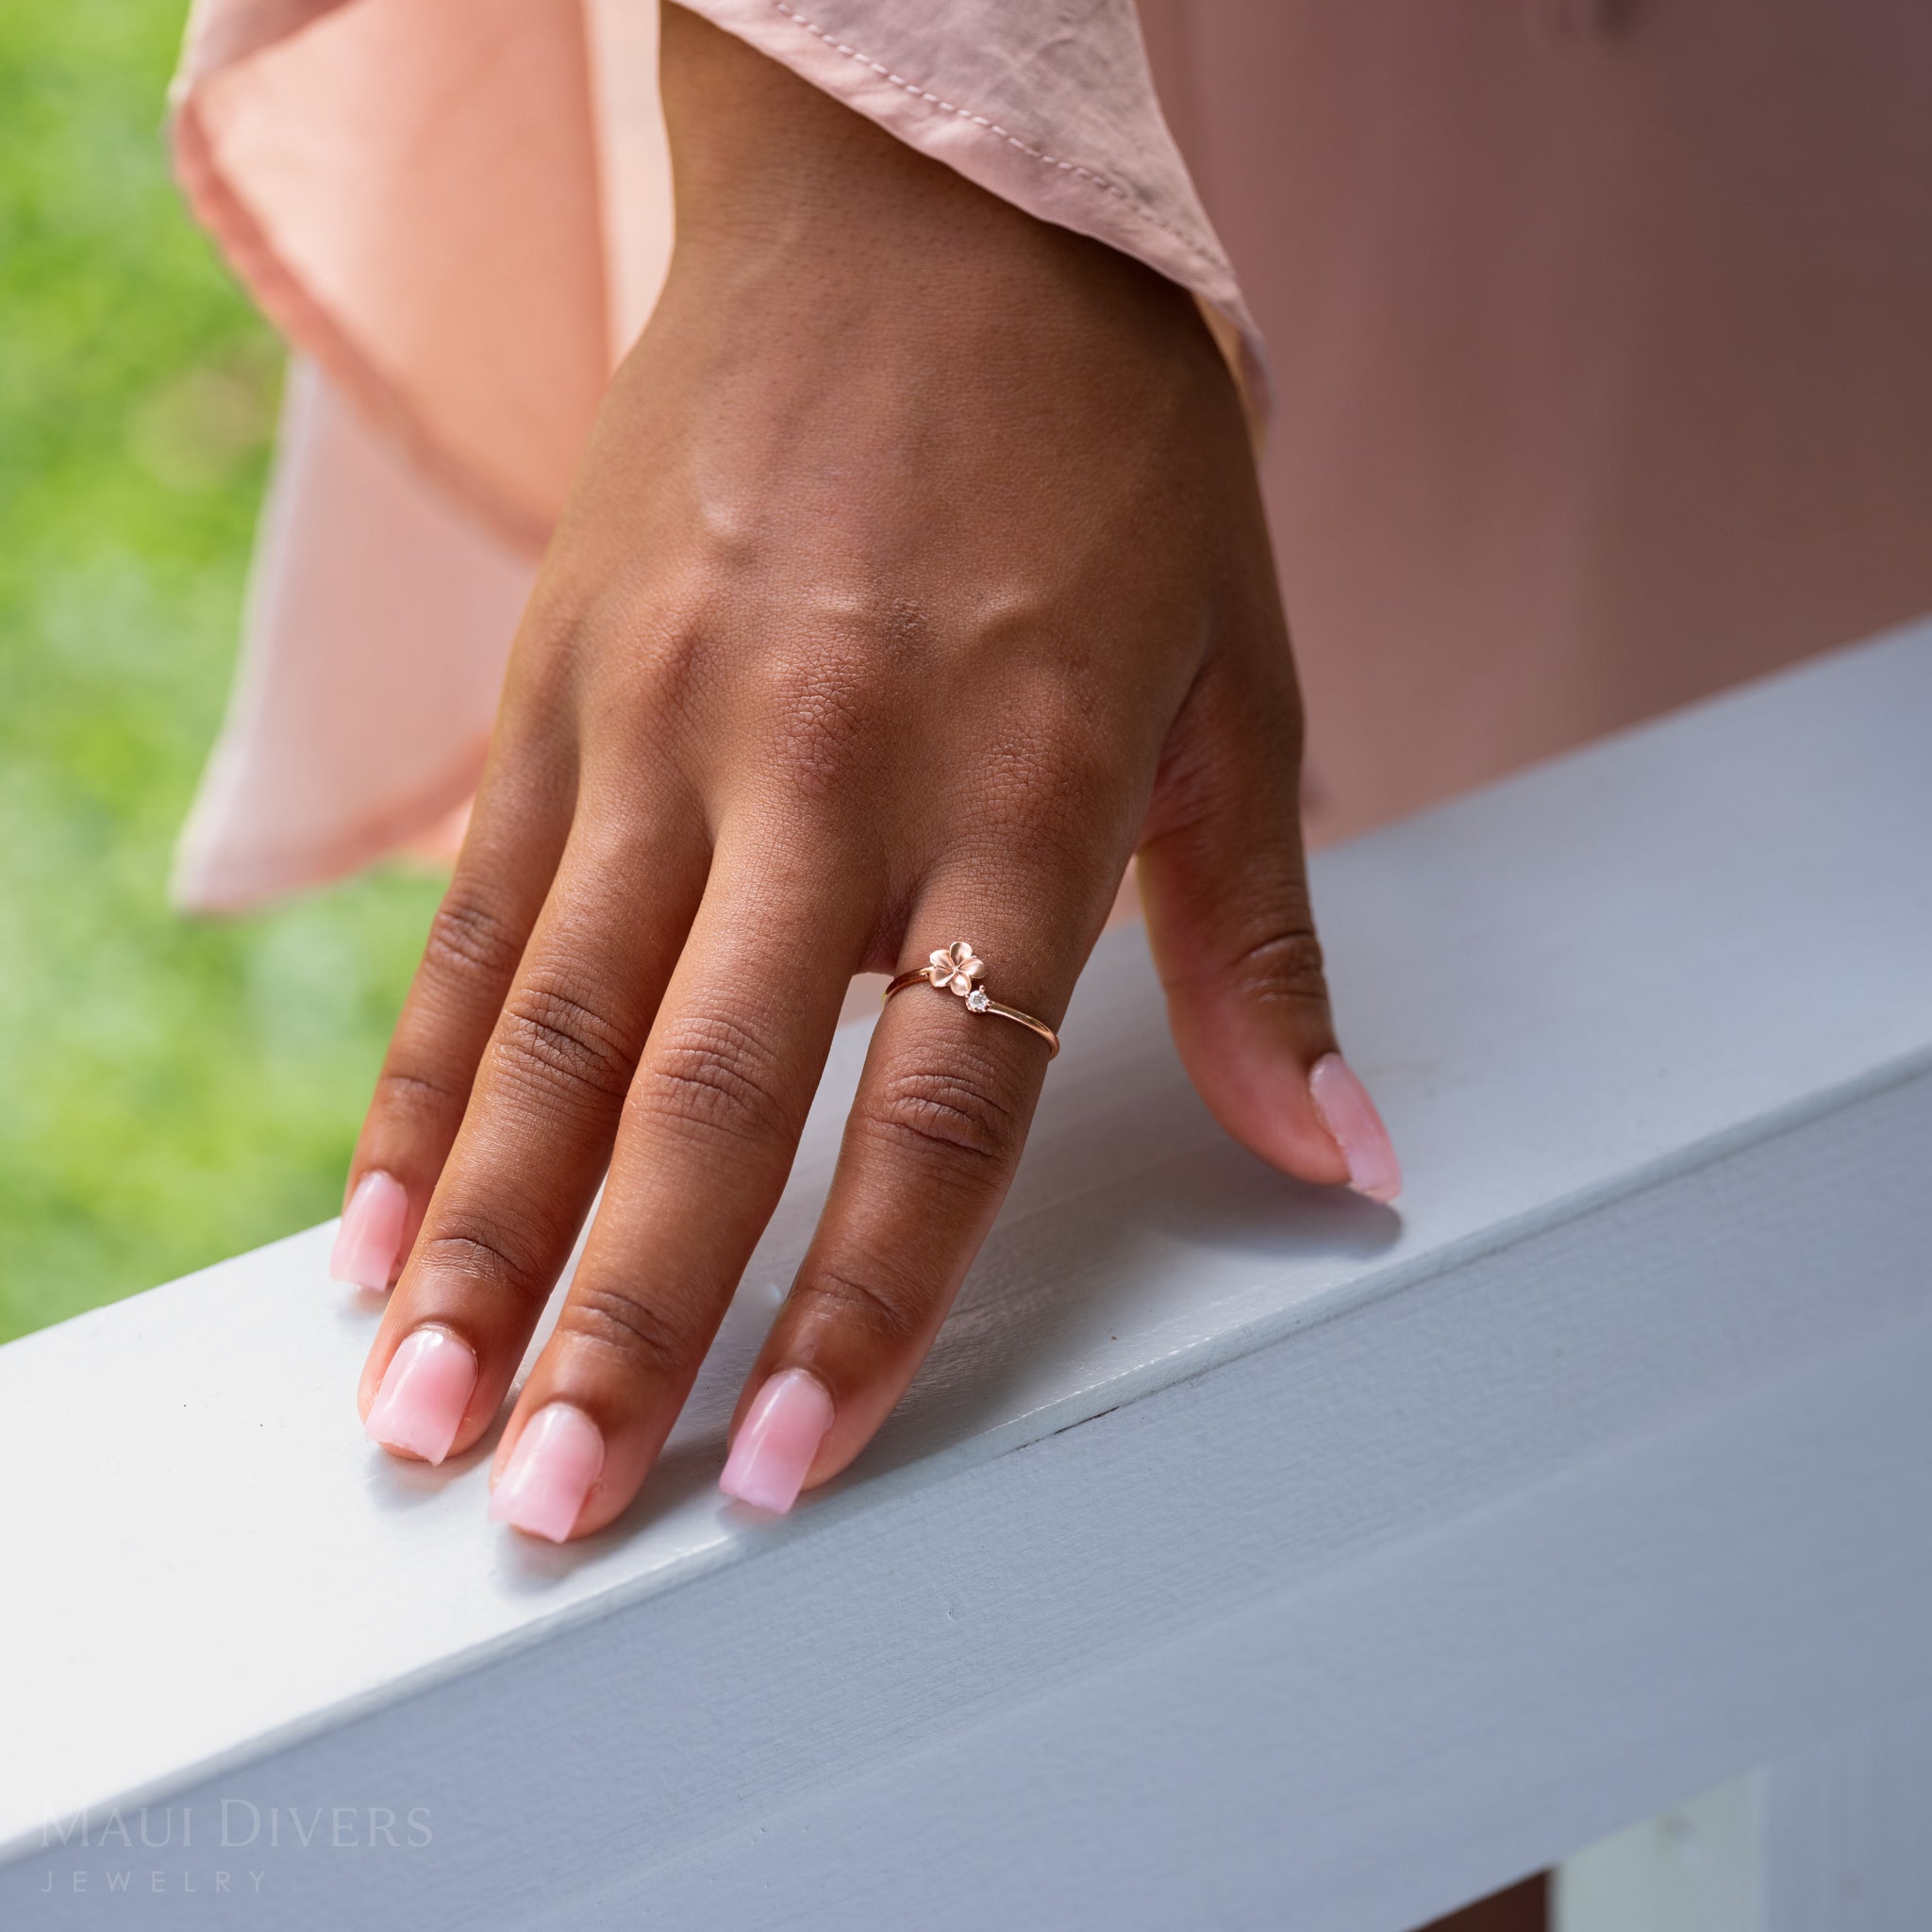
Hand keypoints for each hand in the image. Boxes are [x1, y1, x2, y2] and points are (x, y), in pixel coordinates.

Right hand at [336, 6, 1398, 1537]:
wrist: (917, 203)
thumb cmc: (1102, 448)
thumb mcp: (1234, 687)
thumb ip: (1258, 944)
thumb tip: (1340, 1157)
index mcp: (1021, 785)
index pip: (938, 1107)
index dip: (860, 1303)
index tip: (787, 1464)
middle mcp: (823, 764)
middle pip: (707, 1097)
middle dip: (627, 1323)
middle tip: (558, 1511)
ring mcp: (666, 719)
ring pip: (554, 1030)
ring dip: (489, 1244)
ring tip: (429, 1418)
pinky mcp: (558, 680)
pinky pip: (475, 922)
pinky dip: (427, 1091)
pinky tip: (384, 1231)